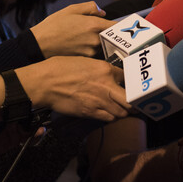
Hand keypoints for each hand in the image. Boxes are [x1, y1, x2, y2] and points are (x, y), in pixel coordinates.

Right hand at [16, 56, 130, 120]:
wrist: (45, 83)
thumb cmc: (62, 68)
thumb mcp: (87, 62)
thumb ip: (102, 70)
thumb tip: (111, 76)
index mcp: (106, 69)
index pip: (129, 78)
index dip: (133, 83)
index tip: (134, 87)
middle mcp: (106, 86)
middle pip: (131, 100)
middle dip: (136, 103)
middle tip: (137, 103)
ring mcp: (99, 101)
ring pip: (122, 112)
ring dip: (124, 111)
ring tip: (123, 109)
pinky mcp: (90, 112)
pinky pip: (108, 118)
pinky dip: (112, 117)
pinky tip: (110, 113)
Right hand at [30, 1, 113, 57]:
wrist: (38, 45)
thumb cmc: (53, 26)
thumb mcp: (71, 10)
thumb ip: (90, 8)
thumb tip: (103, 13)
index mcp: (93, 24)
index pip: (116, 26)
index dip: (121, 27)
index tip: (124, 27)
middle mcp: (95, 39)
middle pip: (112, 38)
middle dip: (111, 35)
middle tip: (106, 34)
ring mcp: (91, 51)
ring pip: (104, 47)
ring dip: (101, 44)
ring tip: (87, 40)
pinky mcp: (86, 61)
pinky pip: (95, 55)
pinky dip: (93, 51)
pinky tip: (82, 48)